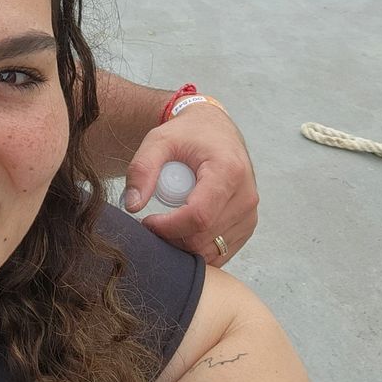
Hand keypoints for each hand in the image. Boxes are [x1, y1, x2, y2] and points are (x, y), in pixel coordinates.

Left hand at [123, 102, 257, 264]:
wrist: (216, 130)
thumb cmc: (189, 134)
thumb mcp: (159, 140)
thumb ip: (142, 169)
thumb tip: (132, 206)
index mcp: (228, 171)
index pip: (198, 216)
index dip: (168, 227)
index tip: (147, 221)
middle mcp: (246, 196)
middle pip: (203, 238)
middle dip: (171, 236)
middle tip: (153, 221)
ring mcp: (250, 214)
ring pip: (210, 250)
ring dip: (183, 243)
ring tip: (170, 218)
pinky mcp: (248, 225)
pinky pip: (219, 251)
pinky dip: (197, 246)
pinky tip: (184, 225)